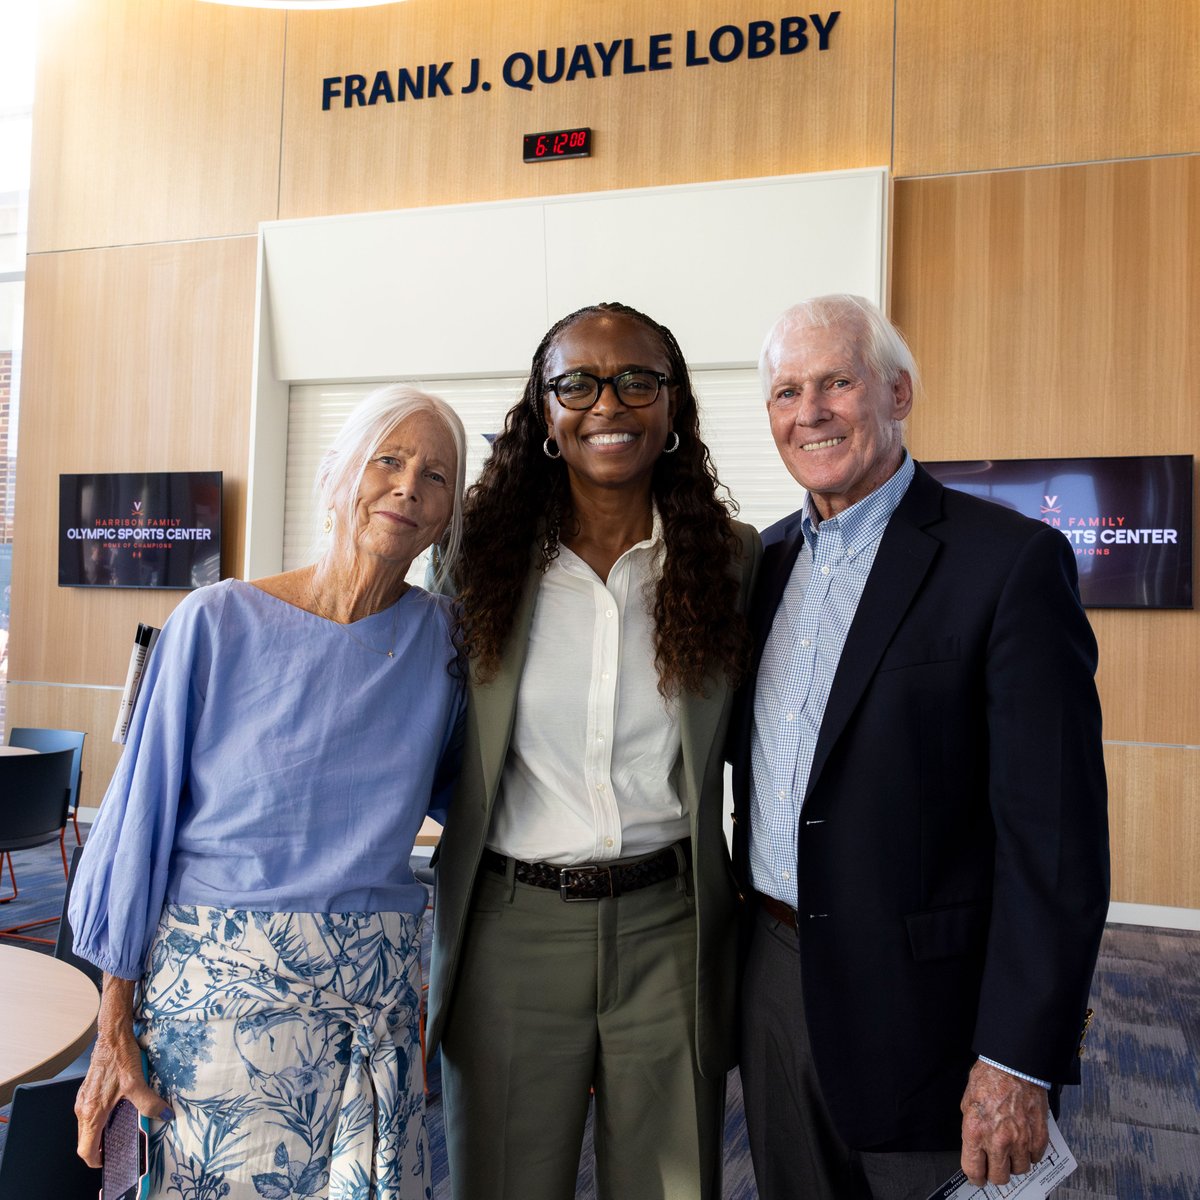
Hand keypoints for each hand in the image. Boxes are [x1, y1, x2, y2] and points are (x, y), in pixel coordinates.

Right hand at [75, 975, 170, 1167]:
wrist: (112, 1035)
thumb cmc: (120, 1056)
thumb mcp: (136, 1082)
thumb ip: (149, 1103)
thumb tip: (165, 1115)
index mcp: (91, 1111)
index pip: (85, 1149)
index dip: (96, 1160)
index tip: (108, 1162)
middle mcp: (83, 1108)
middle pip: (85, 1140)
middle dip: (99, 1148)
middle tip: (117, 1149)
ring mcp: (83, 1099)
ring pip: (87, 1127)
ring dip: (100, 1134)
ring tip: (118, 1133)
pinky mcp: (88, 1091)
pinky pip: (89, 1113)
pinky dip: (99, 1120)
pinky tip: (116, 1113)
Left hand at [959, 1058, 1049, 1185]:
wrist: (1013, 1065)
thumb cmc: (989, 1079)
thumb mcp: (968, 1103)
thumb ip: (971, 1128)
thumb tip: (974, 1147)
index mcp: (976, 1131)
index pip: (973, 1170)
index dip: (975, 1177)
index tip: (978, 1176)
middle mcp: (998, 1140)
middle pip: (999, 1177)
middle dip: (995, 1174)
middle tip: (995, 1166)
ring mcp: (1021, 1140)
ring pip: (1019, 1171)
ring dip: (1014, 1164)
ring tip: (1011, 1152)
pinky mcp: (1038, 1137)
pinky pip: (1035, 1158)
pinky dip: (1030, 1154)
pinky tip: (1024, 1143)